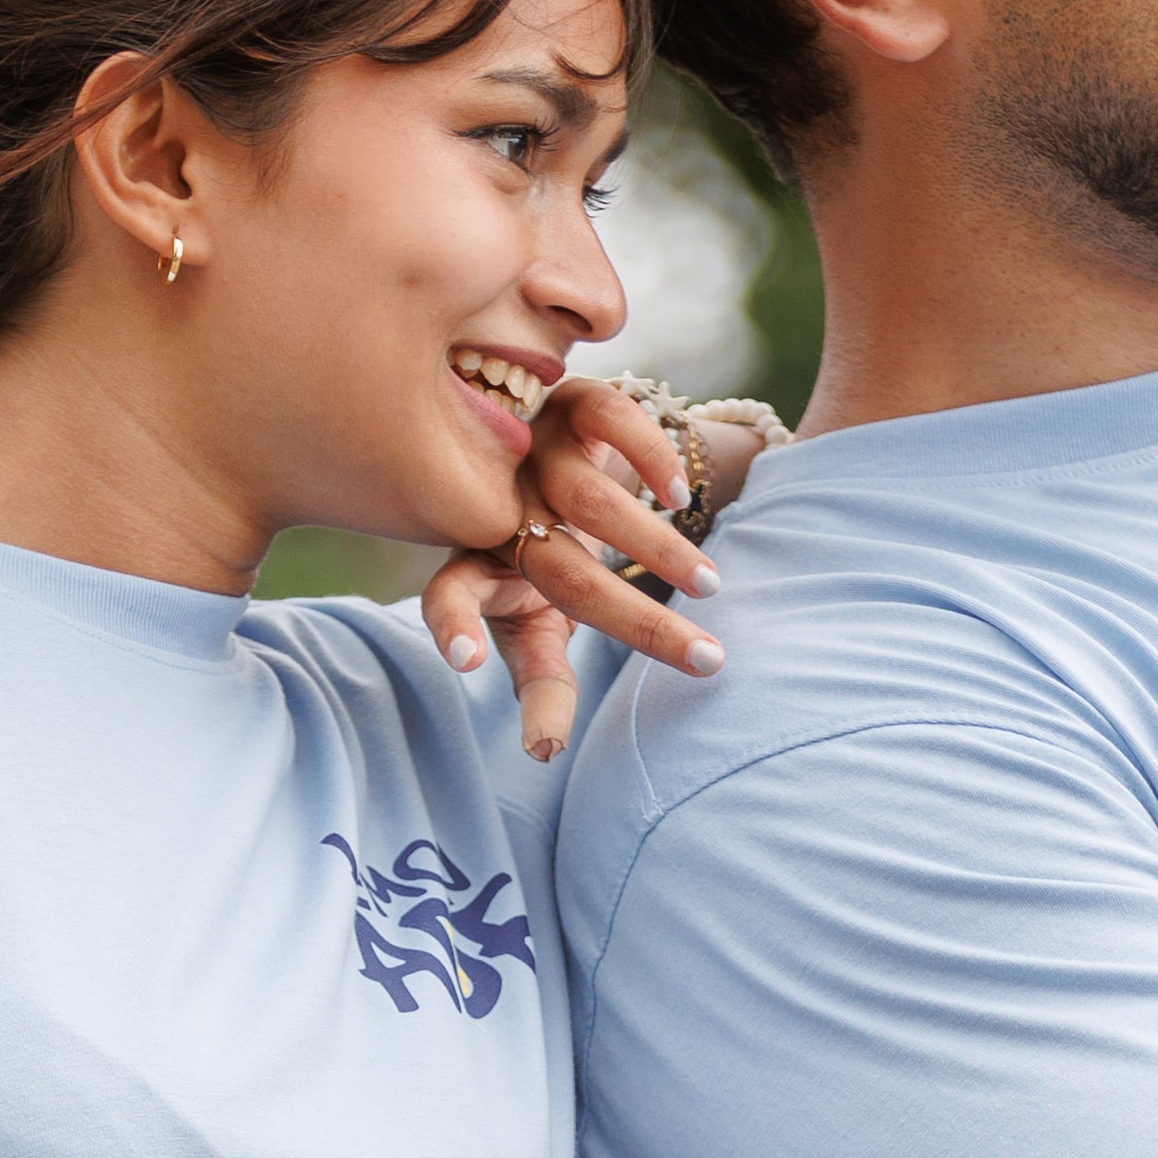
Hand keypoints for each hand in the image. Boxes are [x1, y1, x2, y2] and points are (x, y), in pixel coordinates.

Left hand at [419, 376, 738, 760]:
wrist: (577, 460)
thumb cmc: (552, 560)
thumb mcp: (541, 622)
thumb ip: (542, 681)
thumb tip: (542, 754)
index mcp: (478, 568)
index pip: (448, 595)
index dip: (454, 625)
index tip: (467, 663)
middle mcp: (498, 508)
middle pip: (563, 571)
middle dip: (640, 624)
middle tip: (707, 660)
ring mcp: (534, 452)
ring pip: (590, 502)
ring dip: (657, 549)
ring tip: (708, 585)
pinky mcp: (572, 403)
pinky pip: (612, 420)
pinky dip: (652, 460)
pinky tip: (679, 496)